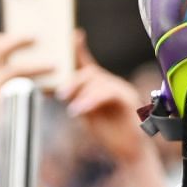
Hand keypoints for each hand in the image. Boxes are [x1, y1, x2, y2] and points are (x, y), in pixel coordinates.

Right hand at [0, 32, 58, 155]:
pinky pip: (22, 91)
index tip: (26, 35)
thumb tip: (41, 55)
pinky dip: (38, 87)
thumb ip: (10, 73)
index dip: (3, 37)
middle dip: (18, 41)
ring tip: (55, 65)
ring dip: (36, 66)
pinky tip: (51, 88)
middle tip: (38, 38)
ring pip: (14, 70)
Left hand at [59, 30, 154, 165]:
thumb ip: (75, 98)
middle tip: (59, 95)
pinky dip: (91, 100)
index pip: (87, 63)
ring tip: (71, 107)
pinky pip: (107, 93)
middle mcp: (112, 83)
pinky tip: (80, 110)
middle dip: (72, 81)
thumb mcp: (87, 113)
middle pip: (90, 72)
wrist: (131, 151)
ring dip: (80, 92)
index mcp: (101, 84)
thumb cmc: (109, 133)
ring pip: (97, 81)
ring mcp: (121, 90)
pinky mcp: (127, 101)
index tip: (73, 35)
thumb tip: (55, 89)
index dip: (79, 48)